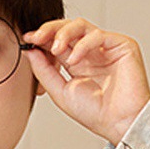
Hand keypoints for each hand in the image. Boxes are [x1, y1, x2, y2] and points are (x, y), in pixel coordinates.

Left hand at [23, 19, 149, 146]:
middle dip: (50, 30)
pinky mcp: (122, 45)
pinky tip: (74, 60)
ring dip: (64, 33)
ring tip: (55, 48)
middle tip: (36, 37)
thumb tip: (29, 51)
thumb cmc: (95, 112)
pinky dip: (82, 45)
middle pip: (68, 28)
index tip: (27, 39)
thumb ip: (44, 71)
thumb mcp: (61, 91)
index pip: (58, 41)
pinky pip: (97, 35)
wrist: (118, 123)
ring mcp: (106, 47)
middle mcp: (91, 52)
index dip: (42, 38)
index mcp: (78, 62)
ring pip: (81, 25)